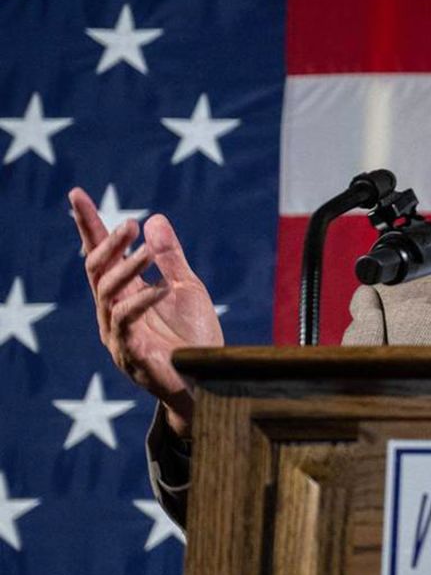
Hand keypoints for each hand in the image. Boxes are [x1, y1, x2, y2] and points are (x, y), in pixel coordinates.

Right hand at [69, 187, 223, 436]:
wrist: (209, 380)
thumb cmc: (196, 337)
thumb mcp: (187, 288)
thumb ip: (170, 257)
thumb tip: (153, 218)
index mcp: (125, 292)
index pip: (102, 254)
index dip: (89, 224)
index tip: (77, 194)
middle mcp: (114, 310)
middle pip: (96, 269)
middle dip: (108, 243)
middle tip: (130, 223)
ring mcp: (117, 332)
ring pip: (108, 292)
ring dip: (127, 267)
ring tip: (150, 250)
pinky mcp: (128, 353)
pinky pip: (126, 321)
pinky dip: (142, 300)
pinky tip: (160, 288)